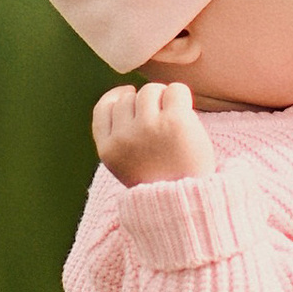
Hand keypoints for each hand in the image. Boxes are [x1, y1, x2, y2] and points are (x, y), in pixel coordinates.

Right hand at [93, 80, 214, 185]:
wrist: (190, 201)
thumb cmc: (162, 181)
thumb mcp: (128, 165)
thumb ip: (119, 137)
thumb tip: (123, 94)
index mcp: (108, 151)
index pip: (102, 110)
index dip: (115, 97)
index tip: (126, 93)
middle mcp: (124, 138)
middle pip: (127, 98)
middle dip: (144, 103)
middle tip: (162, 118)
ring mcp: (147, 128)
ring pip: (149, 91)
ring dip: (163, 98)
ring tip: (174, 117)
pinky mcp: (174, 121)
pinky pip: (175, 90)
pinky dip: (181, 96)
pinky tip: (186, 111)